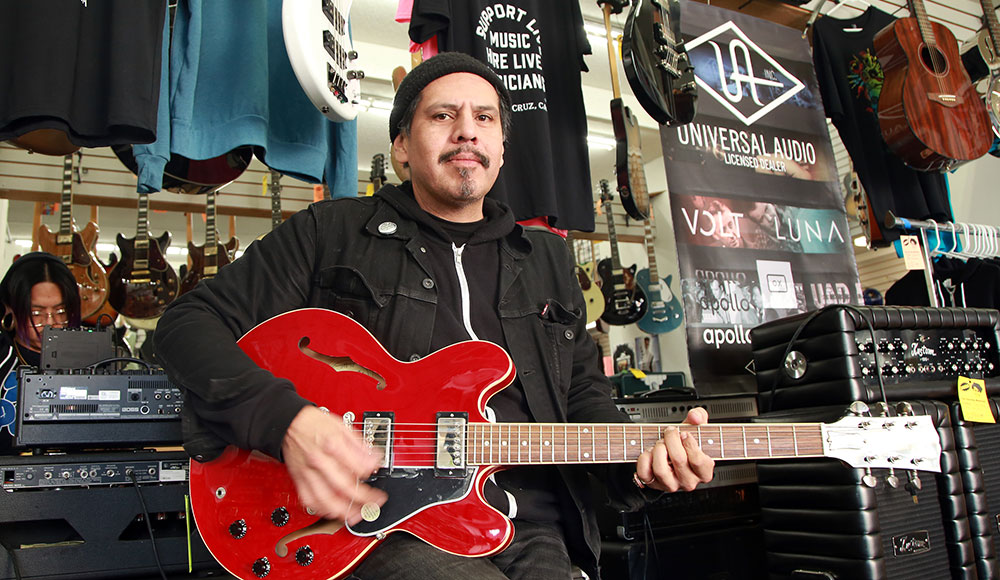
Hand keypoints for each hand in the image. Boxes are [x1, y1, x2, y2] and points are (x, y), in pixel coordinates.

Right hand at [281, 405, 386, 524]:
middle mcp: (320, 460)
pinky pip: (310, 501)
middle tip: (375, 502)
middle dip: (363, 498)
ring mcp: (308, 472)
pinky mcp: (299, 480)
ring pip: (326, 499)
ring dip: (344, 511)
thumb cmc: (315, 424)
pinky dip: (323, 510)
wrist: (289, 424)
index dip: (370, 472)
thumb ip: (359, 445)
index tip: (376, 473)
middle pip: (344, 486)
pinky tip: (334, 512)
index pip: (356, 465)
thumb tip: (375, 459)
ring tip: (358, 515)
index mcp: (333, 444)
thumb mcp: (343, 426)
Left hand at [633, 407, 714, 491]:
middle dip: (671, 440)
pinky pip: (645, 473)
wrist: (670, 453)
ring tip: (660, 443)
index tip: (684, 434)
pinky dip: (644, 458)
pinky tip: (650, 451)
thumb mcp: (695, 428)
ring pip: (661, 469)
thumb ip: (699, 416)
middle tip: (670, 433)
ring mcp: (671, 485)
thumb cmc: (684, 444)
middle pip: (679, 460)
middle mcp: (689, 482)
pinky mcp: (654, 484)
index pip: (698, 461)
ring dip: (658, 449)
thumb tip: (695, 416)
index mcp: (704, 472)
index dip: (689, 443)